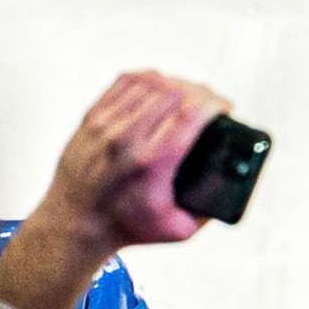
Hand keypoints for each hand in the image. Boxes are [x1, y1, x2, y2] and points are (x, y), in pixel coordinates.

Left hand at [0, 72, 227, 308]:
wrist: (74, 223)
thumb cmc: (125, 226)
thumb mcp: (178, 230)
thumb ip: (209, 211)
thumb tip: (233, 186)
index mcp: (151, 164)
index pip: (189, 115)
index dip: (214, 103)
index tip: (225, 107)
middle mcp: (126, 139)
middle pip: (173, 93)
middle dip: (201, 91)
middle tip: (211, 102)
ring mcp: (106, 125)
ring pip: (150, 83)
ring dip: (177, 83)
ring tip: (189, 94)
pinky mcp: (92, 118)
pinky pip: (125, 82)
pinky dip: (149, 78)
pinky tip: (161, 85)